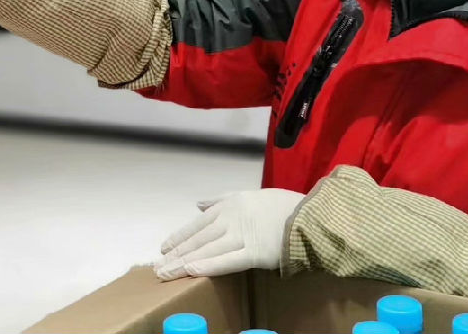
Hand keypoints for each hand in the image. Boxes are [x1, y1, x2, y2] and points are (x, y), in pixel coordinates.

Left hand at [154, 188, 306, 280]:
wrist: (310, 214)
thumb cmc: (281, 206)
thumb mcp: (248, 194)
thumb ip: (221, 199)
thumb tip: (198, 203)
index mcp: (229, 205)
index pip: (197, 224)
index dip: (179, 237)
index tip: (164, 248)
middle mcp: (231, 219)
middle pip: (198, 239)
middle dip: (176, 254)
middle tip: (157, 267)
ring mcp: (242, 235)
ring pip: (207, 250)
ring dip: (184, 262)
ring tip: (166, 273)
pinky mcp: (255, 252)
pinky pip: (228, 261)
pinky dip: (208, 265)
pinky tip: (192, 270)